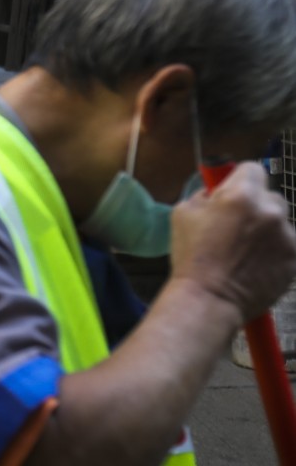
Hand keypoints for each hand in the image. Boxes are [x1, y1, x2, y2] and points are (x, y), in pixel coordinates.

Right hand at [170, 161, 295, 322]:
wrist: (210, 299)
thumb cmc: (192, 256)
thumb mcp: (183, 214)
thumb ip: (205, 196)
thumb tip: (217, 193)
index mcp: (241, 195)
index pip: (252, 168)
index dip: (239, 179)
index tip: (231, 193)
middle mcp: (270, 211)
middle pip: (270, 196)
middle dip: (256, 206)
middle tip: (237, 226)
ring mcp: (287, 236)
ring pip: (280, 223)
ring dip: (267, 230)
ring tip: (247, 251)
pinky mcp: (295, 259)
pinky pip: (286, 246)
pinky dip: (274, 252)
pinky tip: (256, 265)